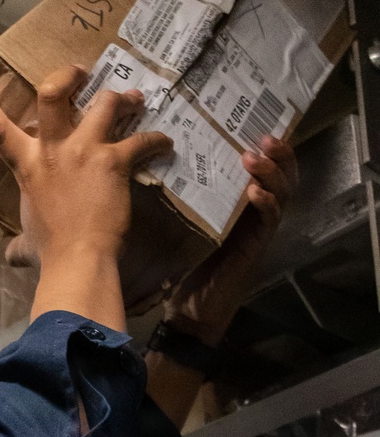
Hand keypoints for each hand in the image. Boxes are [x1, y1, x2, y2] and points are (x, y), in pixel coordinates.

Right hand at [0, 66, 171, 265]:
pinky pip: (140, 141)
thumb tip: (11, 257)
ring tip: (134, 100)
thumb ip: (20, 244)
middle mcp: (52, 150)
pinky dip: (156, 141)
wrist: (76, 259)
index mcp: (27, 167)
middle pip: (52, 93)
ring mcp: (83, 151)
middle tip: (82, 71)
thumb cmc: (50, 252)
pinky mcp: (113, 161)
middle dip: (68, 75)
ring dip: (121, 99)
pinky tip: (165, 144)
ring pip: (103, 105)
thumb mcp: (28, 242)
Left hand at [164, 135, 297, 344]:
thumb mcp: (182, 223)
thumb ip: (183, 196)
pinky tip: (254, 193)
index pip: (261, 167)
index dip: (264, 146)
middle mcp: (254, 212)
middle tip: (265, 136)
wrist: (191, 310)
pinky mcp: (256, 247)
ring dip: (271, 173)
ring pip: (281, 192)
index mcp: (237, 203)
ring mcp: (258, 230)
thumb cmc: (184, 267)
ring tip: (254, 158)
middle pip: (281, 174)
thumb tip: (155, 161)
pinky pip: (269, 220)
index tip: (251, 125)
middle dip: (277, 153)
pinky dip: (265, 204)